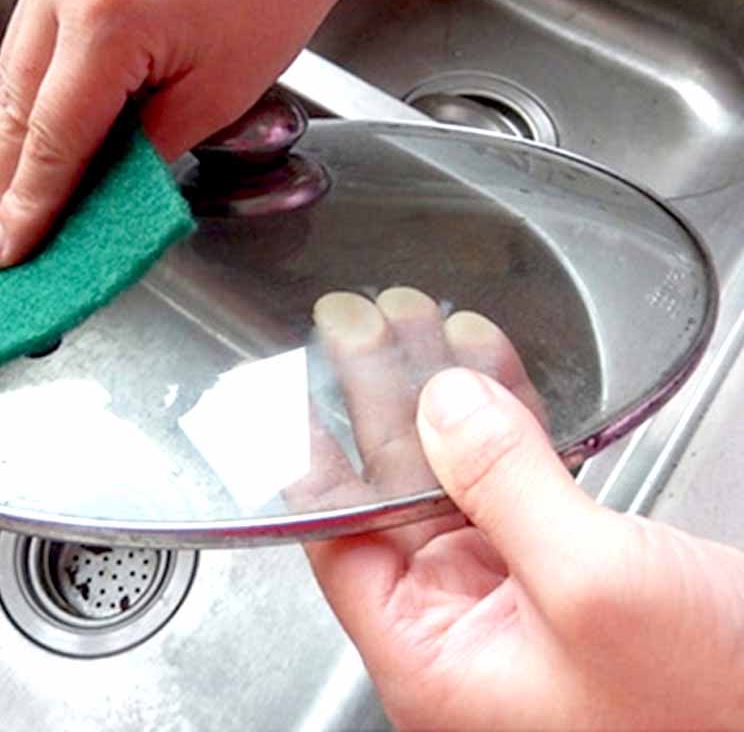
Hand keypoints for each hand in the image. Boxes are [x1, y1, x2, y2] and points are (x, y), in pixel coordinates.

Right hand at [0, 0, 350, 267]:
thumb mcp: (214, 97)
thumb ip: (143, 153)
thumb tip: (91, 197)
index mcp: (105, 20)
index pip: (53, 138)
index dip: (27, 206)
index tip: (4, 256)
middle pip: (14, 110)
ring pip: (7, 78)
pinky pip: (24, 47)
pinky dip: (14, 102)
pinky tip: (1, 142)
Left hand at [304, 290, 743, 730]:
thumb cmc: (715, 713)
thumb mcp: (592, 589)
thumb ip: (503, 485)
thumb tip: (441, 405)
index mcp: (436, 658)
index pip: (340, 538)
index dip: (320, 448)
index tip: (306, 376)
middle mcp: (463, 628)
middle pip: (394, 490)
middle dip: (378, 397)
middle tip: (353, 323)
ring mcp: (515, 595)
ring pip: (453, 472)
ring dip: (437, 390)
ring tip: (410, 318)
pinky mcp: (567, 569)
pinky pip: (515, 477)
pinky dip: (503, 413)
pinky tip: (481, 358)